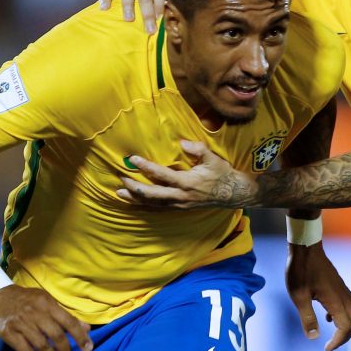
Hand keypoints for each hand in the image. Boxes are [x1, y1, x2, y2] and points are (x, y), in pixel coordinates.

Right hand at [0, 285, 92, 350]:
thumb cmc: (27, 299)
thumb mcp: (48, 301)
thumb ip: (66, 315)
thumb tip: (86, 329)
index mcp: (48, 304)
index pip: (68, 322)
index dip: (80, 337)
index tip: (88, 348)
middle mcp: (36, 314)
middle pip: (56, 336)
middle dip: (65, 350)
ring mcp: (22, 324)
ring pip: (42, 346)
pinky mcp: (9, 334)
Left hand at [117, 140, 257, 209]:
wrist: (231, 193)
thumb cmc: (221, 173)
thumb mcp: (212, 158)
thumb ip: (197, 149)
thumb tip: (181, 141)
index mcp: (187, 182)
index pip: (161, 175)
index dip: (146, 167)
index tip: (133, 159)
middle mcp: (180, 196)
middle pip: (152, 194)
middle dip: (135, 187)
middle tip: (121, 178)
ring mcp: (179, 205)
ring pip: (153, 204)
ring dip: (135, 198)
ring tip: (119, 192)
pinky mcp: (179, 208)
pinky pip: (158, 208)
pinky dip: (144, 206)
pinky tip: (134, 202)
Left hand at [286, 242, 350, 350]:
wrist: (306, 247)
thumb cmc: (300, 270)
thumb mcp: (299, 296)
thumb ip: (307, 318)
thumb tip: (313, 338)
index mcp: (335, 301)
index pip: (345, 328)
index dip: (338, 341)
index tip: (326, 349)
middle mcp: (343, 296)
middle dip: (345, 336)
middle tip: (332, 345)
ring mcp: (343, 289)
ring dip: (346, 325)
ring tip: (332, 331)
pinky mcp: (339, 284)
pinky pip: (348, 304)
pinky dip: (343, 314)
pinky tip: (327, 314)